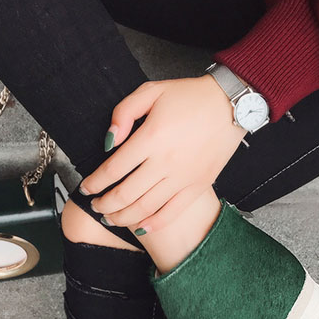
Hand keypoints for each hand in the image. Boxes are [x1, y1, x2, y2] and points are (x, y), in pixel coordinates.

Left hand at [80, 75, 247, 233]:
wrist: (232, 105)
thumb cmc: (190, 97)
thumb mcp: (151, 91)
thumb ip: (124, 112)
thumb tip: (109, 141)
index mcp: (151, 138)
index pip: (113, 169)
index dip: (94, 183)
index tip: (86, 188)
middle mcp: (165, 162)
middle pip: (125, 194)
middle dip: (104, 204)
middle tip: (96, 205)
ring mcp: (183, 177)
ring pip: (145, 208)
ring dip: (123, 217)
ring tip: (111, 218)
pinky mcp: (199, 186)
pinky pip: (172, 212)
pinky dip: (153, 224)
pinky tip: (140, 227)